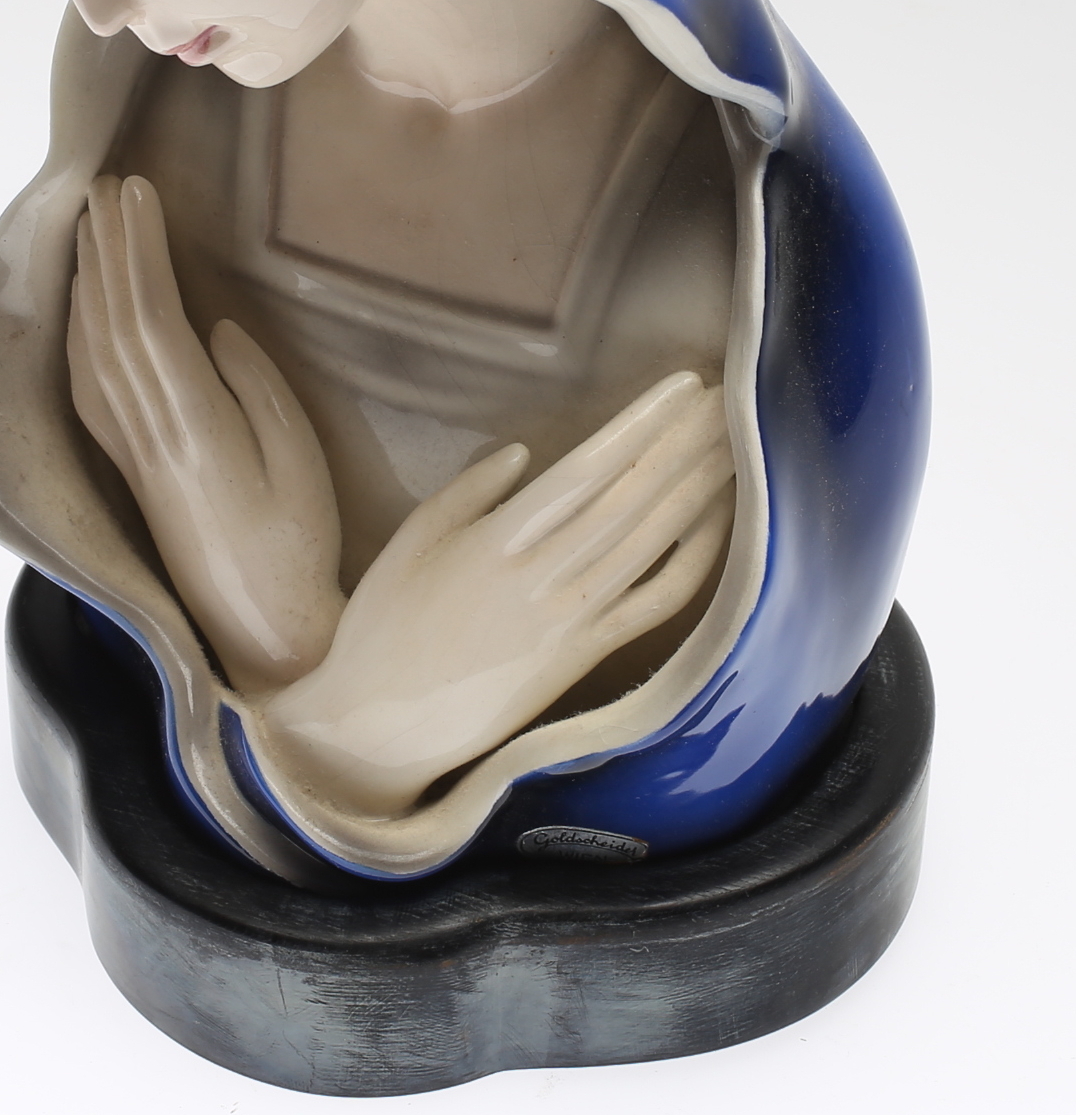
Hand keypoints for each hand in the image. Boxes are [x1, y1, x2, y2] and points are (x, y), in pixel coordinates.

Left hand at [68, 174, 344, 690]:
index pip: (151, 319)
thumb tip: (209, 330)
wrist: (263, 632)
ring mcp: (132, 456)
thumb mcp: (298, 459)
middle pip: (113, 325)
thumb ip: (252, 388)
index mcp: (194, 428)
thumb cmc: (298, 543)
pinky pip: (90, 390)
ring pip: (94, 352)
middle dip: (108, 249)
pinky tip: (83, 310)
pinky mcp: (131, 472)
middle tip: (104, 185)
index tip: (137, 192)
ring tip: (88, 226)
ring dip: (89, 283)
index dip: (139, 251)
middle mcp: (148, 437)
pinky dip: (81, 336)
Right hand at [261, 371, 734, 813]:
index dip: (642, 425)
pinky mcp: (586, 658)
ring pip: (654, 543)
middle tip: (727, 398)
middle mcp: (546, 579)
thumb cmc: (384, 627)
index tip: (682, 385)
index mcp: (498, 543)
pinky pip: (653, 604)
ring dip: (699, 490)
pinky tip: (716, 526)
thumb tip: (522, 452)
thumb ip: (466, 492)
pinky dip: (692, 563)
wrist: (381, 729)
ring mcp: (573, 621)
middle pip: (633, 498)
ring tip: (733, 444)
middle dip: (685, 443)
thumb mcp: (408, 543)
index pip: (589, 469)